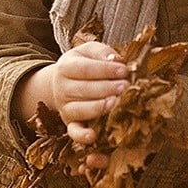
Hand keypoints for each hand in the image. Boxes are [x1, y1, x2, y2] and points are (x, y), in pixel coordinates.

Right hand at [14, 42, 124, 170]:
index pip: (85, 68)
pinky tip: (93, 136)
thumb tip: (115, 59)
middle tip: (126, 87)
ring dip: (98, 107)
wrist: (63, 82)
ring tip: (116, 103)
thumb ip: (101, 52)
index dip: (105, 70)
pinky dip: (81, 136)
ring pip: (79, 109)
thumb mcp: (88, 52)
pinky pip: (73, 131)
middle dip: (107, 88)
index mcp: (65, 67)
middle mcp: (61, 88)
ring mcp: (64, 107)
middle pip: (84, 89)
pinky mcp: (69, 123)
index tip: (124, 70)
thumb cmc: (82, 64)